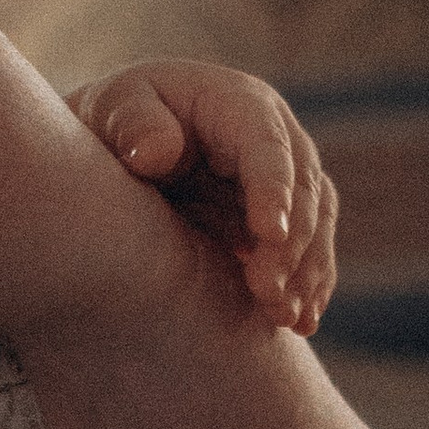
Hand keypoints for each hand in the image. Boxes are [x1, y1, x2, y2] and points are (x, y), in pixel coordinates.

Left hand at [71, 58, 338, 339]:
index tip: (270, 235)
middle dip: (291, 245)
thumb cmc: (114, 122)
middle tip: (266, 293)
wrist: (118, 149)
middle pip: (303, 189)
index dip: (274, 189)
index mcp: (238, 104)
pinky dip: (308, 286)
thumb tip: (155, 153)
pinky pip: (310, 250)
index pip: (268, 145)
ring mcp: (284, 178)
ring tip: (285, 318)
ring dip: (306, 272)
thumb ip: (132, 123)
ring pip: (316, 223)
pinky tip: (300, 323)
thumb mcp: (112, 111)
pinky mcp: (283, 216)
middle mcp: (275, 138)